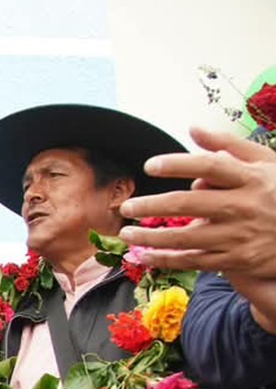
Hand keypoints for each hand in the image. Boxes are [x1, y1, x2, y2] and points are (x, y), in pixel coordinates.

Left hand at [120, 125, 275, 275]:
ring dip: (151, 236)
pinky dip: (167, 259)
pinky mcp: (237, 258)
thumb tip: (193, 128)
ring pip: (186, 237)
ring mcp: (239, 235)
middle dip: (152, 206)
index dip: (178, 164)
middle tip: (127, 206)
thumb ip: (229, 146)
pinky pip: (195, 260)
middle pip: (189, 204)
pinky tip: (146, 255)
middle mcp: (243, 206)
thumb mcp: (266, 163)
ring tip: (127, 232)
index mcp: (251, 178)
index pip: (209, 166)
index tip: (150, 166)